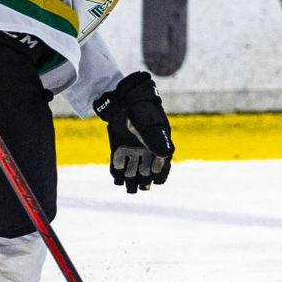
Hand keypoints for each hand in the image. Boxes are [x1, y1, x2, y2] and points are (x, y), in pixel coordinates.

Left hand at [93, 71, 172, 192]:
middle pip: (147, 175)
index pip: (164, 169)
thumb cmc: (140, 110)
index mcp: (160, 148)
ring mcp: (132, 153)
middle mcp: (147, 154)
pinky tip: (116, 175)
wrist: (122, 99)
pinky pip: (118, 167)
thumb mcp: (150, 124)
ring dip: (130, 179)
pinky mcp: (118, 152)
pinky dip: (117, 173)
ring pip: (132, 174)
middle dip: (144, 180)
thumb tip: (166, 156)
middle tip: (140, 179)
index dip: (160, 174)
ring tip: (127, 182)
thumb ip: (156, 139)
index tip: (154, 172)